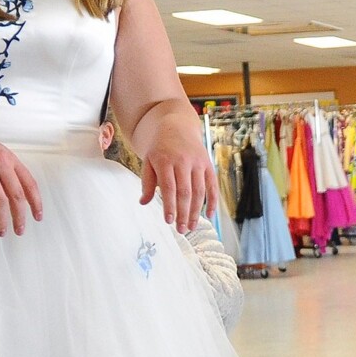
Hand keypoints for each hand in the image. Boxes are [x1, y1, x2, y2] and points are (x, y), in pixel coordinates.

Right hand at [0, 120, 41, 235]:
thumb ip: (6, 171)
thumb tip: (14, 194)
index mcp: (10, 159)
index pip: (30, 184)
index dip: (36, 203)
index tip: (38, 216)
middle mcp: (0, 164)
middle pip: (17, 196)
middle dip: (20, 217)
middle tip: (20, 230)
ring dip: (2, 221)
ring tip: (2, 232)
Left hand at [135, 110, 219, 233]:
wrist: (177, 126)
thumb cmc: (159, 148)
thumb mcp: (148, 161)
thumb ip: (146, 182)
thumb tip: (143, 202)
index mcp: (165, 160)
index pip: (168, 187)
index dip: (170, 205)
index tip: (169, 221)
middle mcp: (183, 161)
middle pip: (185, 192)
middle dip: (183, 213)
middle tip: (181, 230)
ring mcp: (198, 163)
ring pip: (199, 191)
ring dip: (196, 211)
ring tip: (191, 226)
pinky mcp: (208, 165)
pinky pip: (212, 186)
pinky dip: (212, 201)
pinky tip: (209, 215)